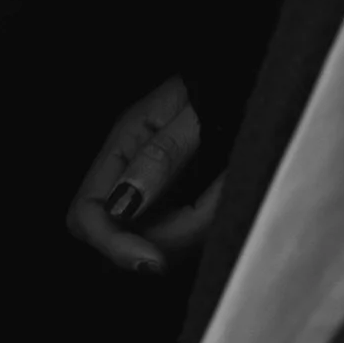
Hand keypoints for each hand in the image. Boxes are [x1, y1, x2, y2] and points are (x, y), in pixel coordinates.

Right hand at [65, 76, 224, 274]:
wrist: (256, 83)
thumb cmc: (224, 89)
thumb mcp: (193, 115)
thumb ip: (159, 157)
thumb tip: (123, 205)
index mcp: (124, 143)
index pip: (87, 210)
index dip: (111, 242)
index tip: (151, 259)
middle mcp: (134, 170)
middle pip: (115, 233)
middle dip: (153, 244)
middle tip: (199, 229)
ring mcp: (159, 188)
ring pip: (154, 238)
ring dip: (189, 234)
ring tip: (223, 198)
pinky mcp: (186, 200)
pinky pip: (185, 232)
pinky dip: (205, 226)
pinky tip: (225, 199)